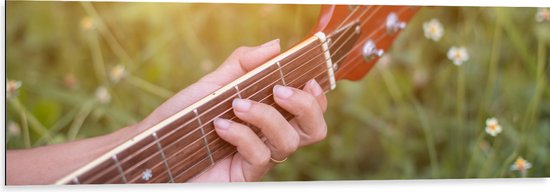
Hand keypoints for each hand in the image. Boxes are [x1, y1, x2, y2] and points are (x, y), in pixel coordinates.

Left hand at [137, 39, 327, 181]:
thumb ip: (243, 64)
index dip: (316, 96)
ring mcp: (260, 157)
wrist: (155, 146)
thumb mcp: (214, 83)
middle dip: (305, 106)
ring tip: (237, 104)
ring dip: (265, 116)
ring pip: (289, 141)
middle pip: (314, 129)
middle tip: (280, 90)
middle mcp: (270, 137)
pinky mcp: (245, 174)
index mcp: (270, 115)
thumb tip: (275, 46)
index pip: (309, 109)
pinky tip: (220, 125)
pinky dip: (242, 135)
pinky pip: (260, 156)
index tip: (307, 78)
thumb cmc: (184, 117)